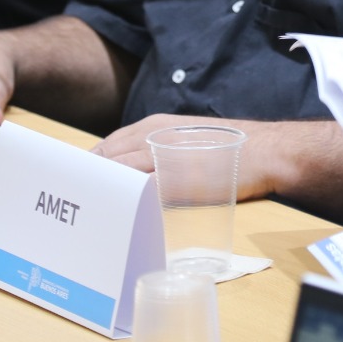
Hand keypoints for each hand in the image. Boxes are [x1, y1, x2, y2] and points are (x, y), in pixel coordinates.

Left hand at [92, 114, 303, 201]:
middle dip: (90, 181)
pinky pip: (142, 191)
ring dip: (104, 192)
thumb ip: (156, 147)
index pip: (108, 145)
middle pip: (107, 159)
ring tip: (91, 211)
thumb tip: (127, 170)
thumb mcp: (184, 137)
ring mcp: (165, 157)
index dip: (90, 166)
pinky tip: (120, 215)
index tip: (79, 185)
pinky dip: (128, 202)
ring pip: (120, 174)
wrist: (265, 151)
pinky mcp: (178, 179)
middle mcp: (154, 136)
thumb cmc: (226, 147)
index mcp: (153, 126)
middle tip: (78, 202)